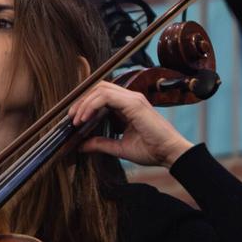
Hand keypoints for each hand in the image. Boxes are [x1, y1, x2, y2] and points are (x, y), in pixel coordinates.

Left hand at [68, 80, 194, 168]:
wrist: (170, 154)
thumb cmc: (152, 150)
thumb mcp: (119, 147)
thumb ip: (101, 144)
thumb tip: (81, 145)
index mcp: (128, 106)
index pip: (102, 93)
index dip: (85, 102)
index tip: (74, 119)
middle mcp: (130, 98)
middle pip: (98, 87)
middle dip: (81, 100)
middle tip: (71, 118)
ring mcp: (132, 99)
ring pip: (100, 89)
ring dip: (84, 103)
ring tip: (76, 120)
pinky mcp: (133, 104)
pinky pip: (106, 96)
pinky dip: (91, 105)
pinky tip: (84, 119)